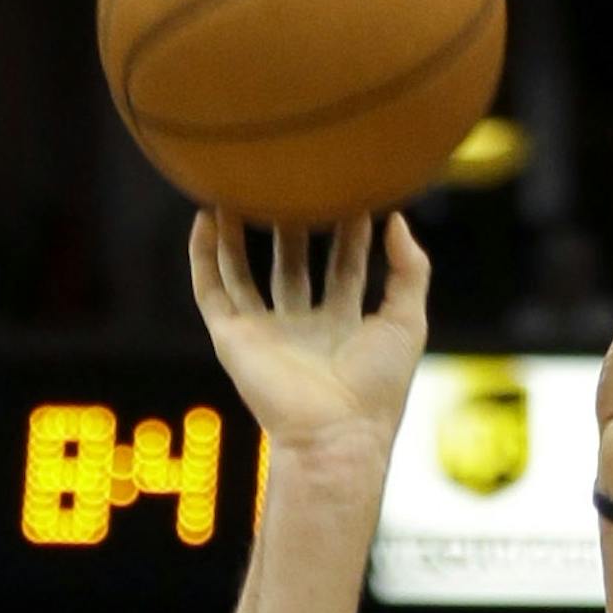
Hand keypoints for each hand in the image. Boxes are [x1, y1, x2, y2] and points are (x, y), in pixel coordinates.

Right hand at [188, 209, 428, 459]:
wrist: (336, 433)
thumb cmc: (378, 388)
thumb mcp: (407, 320)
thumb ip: (409, 269)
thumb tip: (397, 219)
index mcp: (344, 326)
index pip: (344, 265)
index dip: (349, 229)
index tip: (350, 186)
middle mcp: (303, 328)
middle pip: (293, 264)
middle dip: (295, 223)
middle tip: (296, 179)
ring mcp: (265, 333)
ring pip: (245, 273)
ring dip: (240, 233)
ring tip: (241, 187)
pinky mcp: (233, 340)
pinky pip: (211, 291)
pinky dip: (203, 256)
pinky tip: (204, 217)